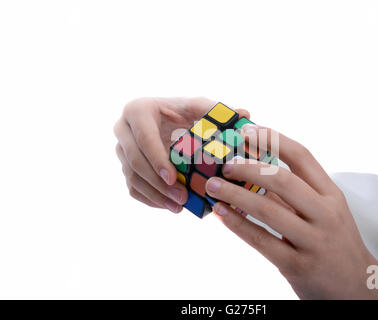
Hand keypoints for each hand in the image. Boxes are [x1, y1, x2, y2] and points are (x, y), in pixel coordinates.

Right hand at [113, 97, 249, 212]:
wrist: (172, 122)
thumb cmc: (188, 113)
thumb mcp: (201, 108)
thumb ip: (219, 110)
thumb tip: (244, 113)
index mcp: (138, 110)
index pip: (143, 138)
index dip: (157, 159)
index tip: (174, 178)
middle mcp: (123, 130)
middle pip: (134, 161)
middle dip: (158, 184)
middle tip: (181, 198)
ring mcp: (122, 150)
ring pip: (132, 177)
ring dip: (156, 195)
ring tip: (179, 207)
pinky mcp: (126, 167)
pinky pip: (133, 188)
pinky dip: (151, 200)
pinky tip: (171, 206)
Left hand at [205, 124, 377, 298]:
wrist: (359, 288)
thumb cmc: (336, 243)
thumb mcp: (327, 212)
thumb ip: (297, 194)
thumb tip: (256, 171)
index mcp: (331, 195)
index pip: (302, 157)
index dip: (273, 139)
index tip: (248, 131)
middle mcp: (325, 214)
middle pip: (283, 180)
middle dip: (249, 167)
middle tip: (225, 163)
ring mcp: (313, 240)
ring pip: (268, 210)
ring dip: (235, 195)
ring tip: (213, 186)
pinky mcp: (298, 265)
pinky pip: (261, 240)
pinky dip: (237, 224)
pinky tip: (221, 214)